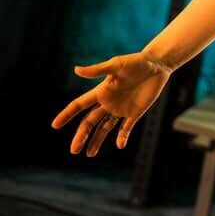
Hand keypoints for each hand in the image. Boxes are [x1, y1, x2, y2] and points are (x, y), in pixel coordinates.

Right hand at [50, 51, 171, 156]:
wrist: (158, 65)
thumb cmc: (136, 61)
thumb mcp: (117, 65)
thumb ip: (98, 70)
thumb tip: (76, 70)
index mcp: (101, 91)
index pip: (79, 105)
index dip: (67, 114)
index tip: (55, 125)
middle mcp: (108, 102)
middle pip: (90, 122)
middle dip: (81, 136)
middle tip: (74, 151)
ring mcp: (121, 108)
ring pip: (105, 128)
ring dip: (97, 140)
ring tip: (89, 154)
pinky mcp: (135, 112)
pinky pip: (126, 128)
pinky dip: (122, 137)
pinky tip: (120, 145)